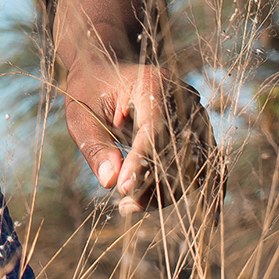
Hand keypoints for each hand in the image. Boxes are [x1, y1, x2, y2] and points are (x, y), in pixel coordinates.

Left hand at [64, 58, 218, 214]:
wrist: (108, 71)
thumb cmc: (90, 91)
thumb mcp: (80, 115)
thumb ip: (95, 145)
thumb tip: (111, 182)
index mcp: (153, 83)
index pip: (154, 128)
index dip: (141, 162)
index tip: (123, 190)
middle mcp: (183, 97)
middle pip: (177, 150)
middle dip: (153, 184)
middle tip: (124, 206)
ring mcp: (195, 114)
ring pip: (191, 165)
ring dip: (165, 192)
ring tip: (129, 206)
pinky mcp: (198, 132)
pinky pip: (197, 167)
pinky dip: (179, 189)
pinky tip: (158, 205)